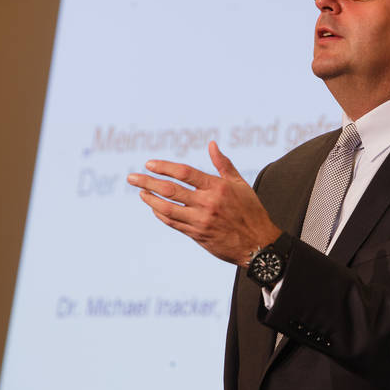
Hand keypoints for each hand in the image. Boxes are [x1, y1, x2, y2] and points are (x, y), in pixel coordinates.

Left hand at [127, 141, 281, 266]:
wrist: (258, 245)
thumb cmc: (251, 211)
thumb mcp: (240, 184)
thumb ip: (223, 164)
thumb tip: (211, 144)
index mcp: (218, 187)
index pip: (185, 173)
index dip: (165, 167)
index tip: (150, 164)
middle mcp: (207, 203)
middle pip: (170, 190)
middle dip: (148, 182)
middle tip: (131, 178)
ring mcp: (200, 221)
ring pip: (167, 208)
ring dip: (150, 199)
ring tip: (140, 192)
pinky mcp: (197, 234)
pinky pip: (173, 223)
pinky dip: (161, 214)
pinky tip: (154, 207)